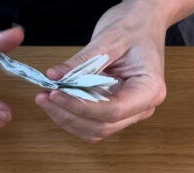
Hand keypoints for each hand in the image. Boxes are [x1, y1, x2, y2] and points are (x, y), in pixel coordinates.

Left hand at [35, 0, 169, 142]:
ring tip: (46, 98)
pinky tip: (58, 101)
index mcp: (149, 90)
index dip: (81, 107)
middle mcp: (142, 107)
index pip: (113, 111)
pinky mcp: (116, 109)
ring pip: (95, 130)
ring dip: (68, 119)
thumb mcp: (109, 39)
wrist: (145, 21)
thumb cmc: (135, 26)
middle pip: (102, 126)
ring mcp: (130, 112)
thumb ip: (82, 62)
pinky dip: (73, 115)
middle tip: (44, 97)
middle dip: (69, 115)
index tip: (56, 94)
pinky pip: (93, 123)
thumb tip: (54, 77)